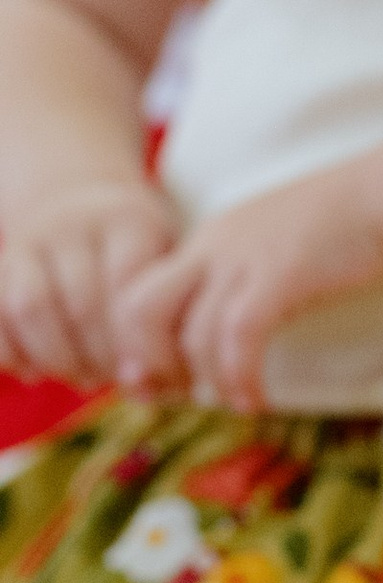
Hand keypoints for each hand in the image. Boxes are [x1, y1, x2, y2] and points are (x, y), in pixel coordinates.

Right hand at [0, 179, 176, 386]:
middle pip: (81, 304)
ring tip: (80, 377)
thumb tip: (143, 381)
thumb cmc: (137, 251)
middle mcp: (76, 224)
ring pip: (31, 307)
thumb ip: (165, 316)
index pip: (129, 288)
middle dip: (97, 357)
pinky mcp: (1, 261)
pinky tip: (36, 370)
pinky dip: (11, 352)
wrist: (78, 200)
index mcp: (130, 223)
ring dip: (55, 358)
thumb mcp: (164, 263)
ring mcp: (32, 240)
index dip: (134, 342)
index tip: (144, 369)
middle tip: (112, 378)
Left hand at [112, 164, 382, 407]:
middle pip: (140, 309)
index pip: (139, 293)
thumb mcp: (275, 245)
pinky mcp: (278, 275)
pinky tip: (256, 398)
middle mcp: (213, 245)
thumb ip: (244, 276)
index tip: (167, 378)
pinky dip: (240, 376)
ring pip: (192, 333)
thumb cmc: (345, 225)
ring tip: (234, 403)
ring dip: (208, 381)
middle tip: (179, 393)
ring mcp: (243, 258)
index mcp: (208, 238)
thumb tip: (230, 330)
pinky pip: (238, 338)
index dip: (140, 343)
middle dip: (151, 361)